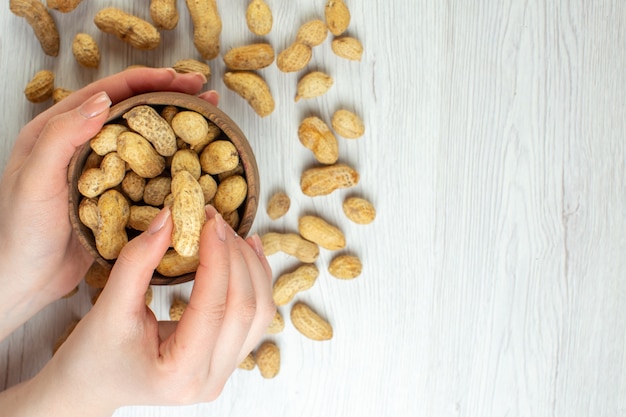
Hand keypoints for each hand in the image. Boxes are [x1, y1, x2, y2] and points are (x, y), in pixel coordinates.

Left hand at [0, 67, 216, 339]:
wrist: (24, 278)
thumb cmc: (20, 231)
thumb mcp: (35, 179)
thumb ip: (63, 136)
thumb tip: (104, 100)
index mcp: (58, 130)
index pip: (110, 94)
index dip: (149, 81)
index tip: (182, 79)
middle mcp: (83, 145)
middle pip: (134, 111)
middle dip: (172, 97)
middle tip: (205, 93)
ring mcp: (103, 171)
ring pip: (146, 140)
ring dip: (178, 128)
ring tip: (210, 120)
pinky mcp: (116, 196)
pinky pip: (149, 173)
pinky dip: (173, 164)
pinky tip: (194, 164)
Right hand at [0, 206, 274, 415]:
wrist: (92, 385)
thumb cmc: (93, 354)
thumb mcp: (108, 308)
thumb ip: (137, 263)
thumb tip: (169, 217)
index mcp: (180, 375)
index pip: (213, 308)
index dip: (217, 258)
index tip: (209, 220)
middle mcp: (211, 380)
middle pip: (245, 309)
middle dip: (235, 257)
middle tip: (215, 219)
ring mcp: (225, 371)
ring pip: (260, 312)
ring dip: (251, 266)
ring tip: (230, 231)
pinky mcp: (228, 357)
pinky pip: (256, 316)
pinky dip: (256, 280)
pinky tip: (248, 251)